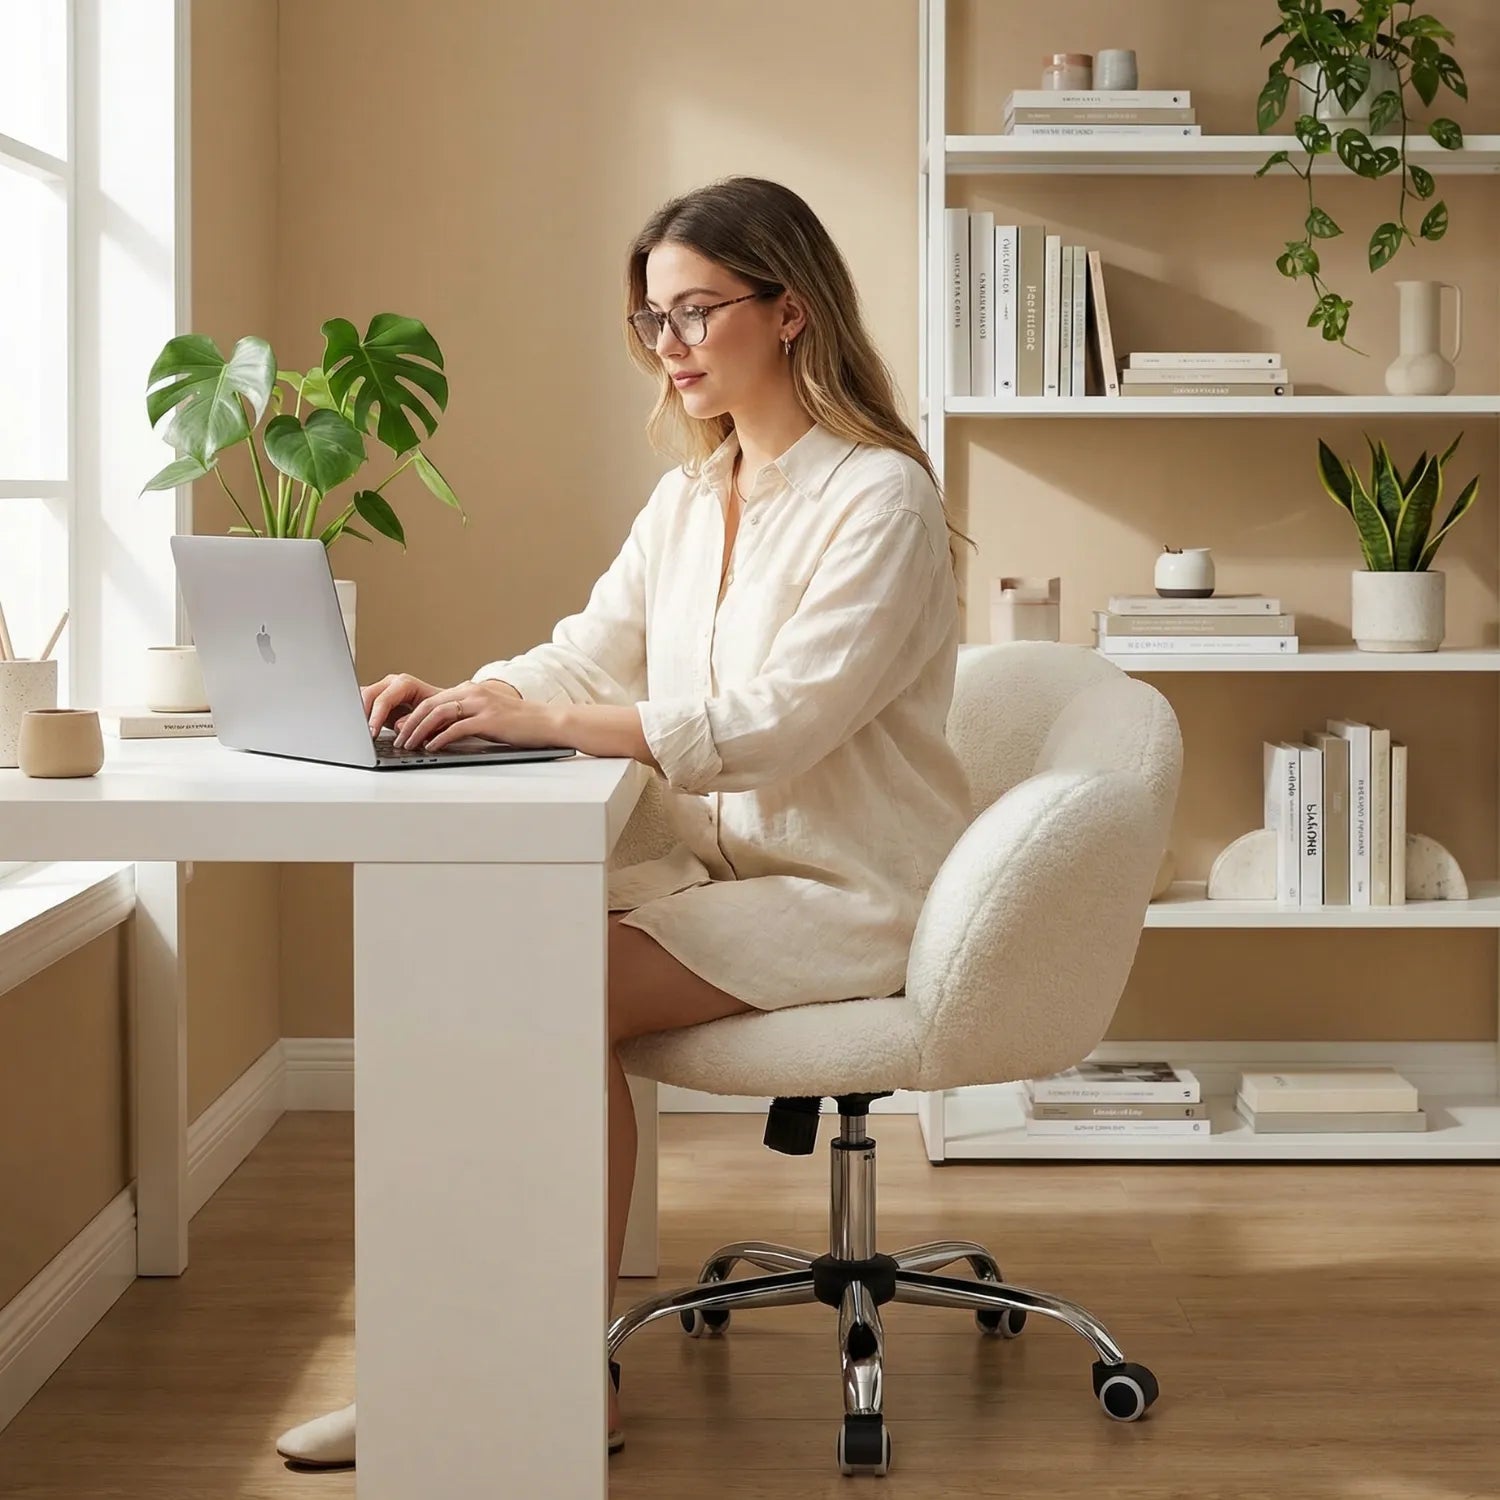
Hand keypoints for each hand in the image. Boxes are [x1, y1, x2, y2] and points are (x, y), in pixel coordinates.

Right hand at [362, 672, 447, 736]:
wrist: (440, 708)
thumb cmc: (438, 709)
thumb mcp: (432, 715)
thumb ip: (415, 720)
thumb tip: (399, 726)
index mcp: (404, 683)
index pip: (384, 699)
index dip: (376, 717)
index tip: (372, 733)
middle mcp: (391, 683)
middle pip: (368, 696)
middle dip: (363, 716)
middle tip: (363, 735)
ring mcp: (382, 689)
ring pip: (361, 698)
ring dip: (359, 716)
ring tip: (360, 733)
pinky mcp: (377, 699)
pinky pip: (362, 703)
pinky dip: (360, 716)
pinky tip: (360, 729)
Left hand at [383, 679, 559, 751]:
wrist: (549, 722)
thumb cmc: (520, 724)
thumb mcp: (487, 717)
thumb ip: (464, 719)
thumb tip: (438, 733)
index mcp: (471, 690)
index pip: (432, 700)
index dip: (412, 715)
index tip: (399, 730)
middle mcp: (474, 693)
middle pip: (430, 705)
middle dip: (409, 723)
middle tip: (397, 739)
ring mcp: (482, 704)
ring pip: (439, 714)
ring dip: (419, 730)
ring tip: (409, 744)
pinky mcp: (490, 719)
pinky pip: (457, 727)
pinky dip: (440, 738)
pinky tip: (431, 747)